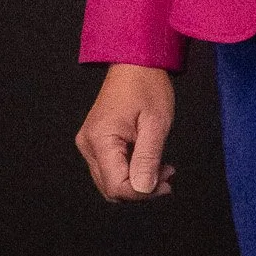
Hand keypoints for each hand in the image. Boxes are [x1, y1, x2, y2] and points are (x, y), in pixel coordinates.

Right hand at [75, 63, 175, 200]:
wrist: (135, 62)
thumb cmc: (146, 84)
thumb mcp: (155, 123)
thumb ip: (148, 158)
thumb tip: (144, 189)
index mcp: (100, 139)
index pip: (117, 186)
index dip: (142, 193)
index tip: (165, 185)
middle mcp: (88, 144)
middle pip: (111, 188)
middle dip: (141, 189)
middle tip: (167, 175)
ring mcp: (89, 143)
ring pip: (111, 181)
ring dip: (137, 181)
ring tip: (161, 167)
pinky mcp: (96, 141)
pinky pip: (111, 168)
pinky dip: (131, 171)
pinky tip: (150, 161)